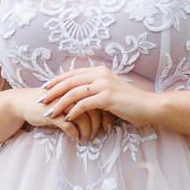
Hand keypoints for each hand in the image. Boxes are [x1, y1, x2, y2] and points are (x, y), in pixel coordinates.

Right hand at [10, 84, 112, 142]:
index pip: (98, 101)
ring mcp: (62, 103)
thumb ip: (83, 105)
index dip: (105, 115)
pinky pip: (69, 126)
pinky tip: (76, 138)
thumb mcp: (68, 101)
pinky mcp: (52, 114)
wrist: (25, 103)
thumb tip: (102, 116)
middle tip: (98, 134)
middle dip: (98, 125)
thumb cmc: (50, 103)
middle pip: (93, 109)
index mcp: (77, 88)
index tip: (107, 126)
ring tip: (87, 138)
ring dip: (87, 131)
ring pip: (83, 118)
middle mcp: (71, 94)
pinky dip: (75, 134)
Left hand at [37, 64, 155, 130]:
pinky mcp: (108, 97)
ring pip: (74, 93)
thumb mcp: (110, 91)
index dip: (56, 81)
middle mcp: (101, 74)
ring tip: (50, 113)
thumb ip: (96, 89)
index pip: (72, 73)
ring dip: (59, 104)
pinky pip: (84, 104)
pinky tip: (67, 118)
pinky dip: (73, 111)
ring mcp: (104, 85)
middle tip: (41, 101)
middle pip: (70, 81)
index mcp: (100, 71)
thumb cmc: (130, 102)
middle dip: (52, 92)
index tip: (44, 89)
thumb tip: (79, 95)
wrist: (149, 106)